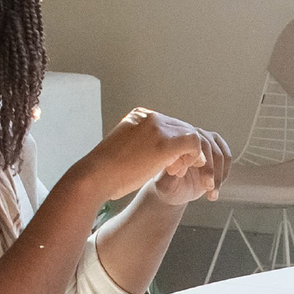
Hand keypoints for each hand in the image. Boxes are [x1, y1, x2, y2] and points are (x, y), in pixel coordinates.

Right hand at [87, 108, 232, 206]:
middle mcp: (150, 117)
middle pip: (184, 129)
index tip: (180, 166)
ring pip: (192, 135)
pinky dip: (198, 158)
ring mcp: (157, 127)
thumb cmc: (103, 172)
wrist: (94, 177)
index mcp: (139, 116)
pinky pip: (194, 144)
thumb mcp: (123, 152)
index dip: (179, 147)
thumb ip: (141, 147)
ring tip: (198, 176)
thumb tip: (153, 155)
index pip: (170, 127)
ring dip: (199, 158)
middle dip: (192, 151)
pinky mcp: (164, 142)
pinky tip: (195, 172)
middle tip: (196, 172)